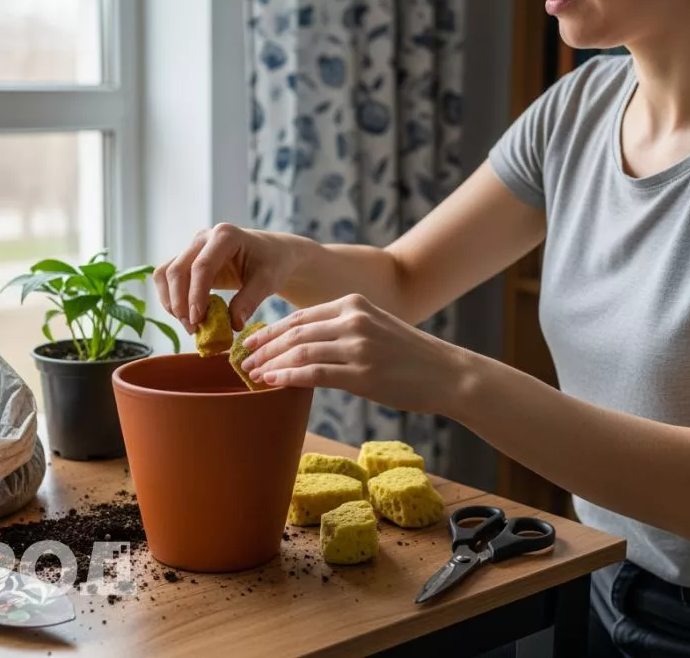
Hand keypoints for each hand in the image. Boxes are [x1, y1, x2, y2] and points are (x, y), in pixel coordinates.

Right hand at [152, 224, 304, 332]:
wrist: (271, 254)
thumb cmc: (272, 264)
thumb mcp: (268, 281)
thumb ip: (250, 300)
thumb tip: (233, 324)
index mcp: (225, 236)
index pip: (202, 267)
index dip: (195, 295)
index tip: (197, 320)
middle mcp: (203, 238)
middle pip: (177, 270)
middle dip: (179, 302)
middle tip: (192, 329)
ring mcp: (192, 247)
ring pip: (165, 273)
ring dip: (171, 302)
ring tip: (188, 325)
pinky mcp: (187, 260)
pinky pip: (168, 278)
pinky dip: (171, 299)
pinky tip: (186, 316)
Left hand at [237, 294, 467, 413]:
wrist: (448, 373)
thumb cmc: (410, 357)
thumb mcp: (375, 329)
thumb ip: (342, 330)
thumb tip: (303, 346)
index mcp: (353, 304)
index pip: (300, 317)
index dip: (270, 331)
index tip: (251, 344)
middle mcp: (353, 320)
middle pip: (293, 333)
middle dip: (263, 348)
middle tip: (242, 362)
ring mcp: (357, 346)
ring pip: (298, 353)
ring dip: (270, 364)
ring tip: (251, 375)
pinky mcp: (362, 374)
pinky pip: (313, 374)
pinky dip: (286, 378)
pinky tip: (270, 383)